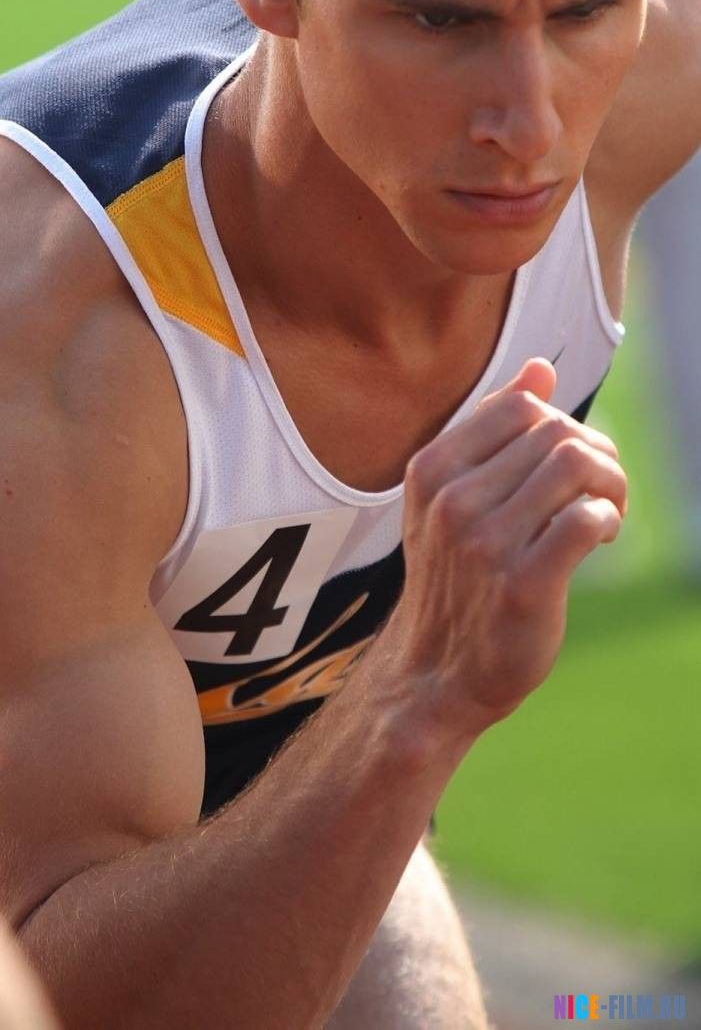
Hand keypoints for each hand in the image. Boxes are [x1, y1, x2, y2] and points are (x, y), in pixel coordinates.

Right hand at [389, 358, 625, 738]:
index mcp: (432, 470)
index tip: (570, 467)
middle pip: (555, 434)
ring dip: (610, 485)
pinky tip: (601, 538)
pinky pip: (585, 520)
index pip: (521, 407)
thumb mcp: (454, 497)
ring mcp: (483, 543)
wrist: (437, 673)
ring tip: (608, 513)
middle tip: (601, 494)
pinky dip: (606, 520)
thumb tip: (539, 369)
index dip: (561, 426)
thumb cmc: (456, 578)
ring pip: (576, 466)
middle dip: (596, 457)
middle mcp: (451, 501)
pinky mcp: (520, 585)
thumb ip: (492, 432)